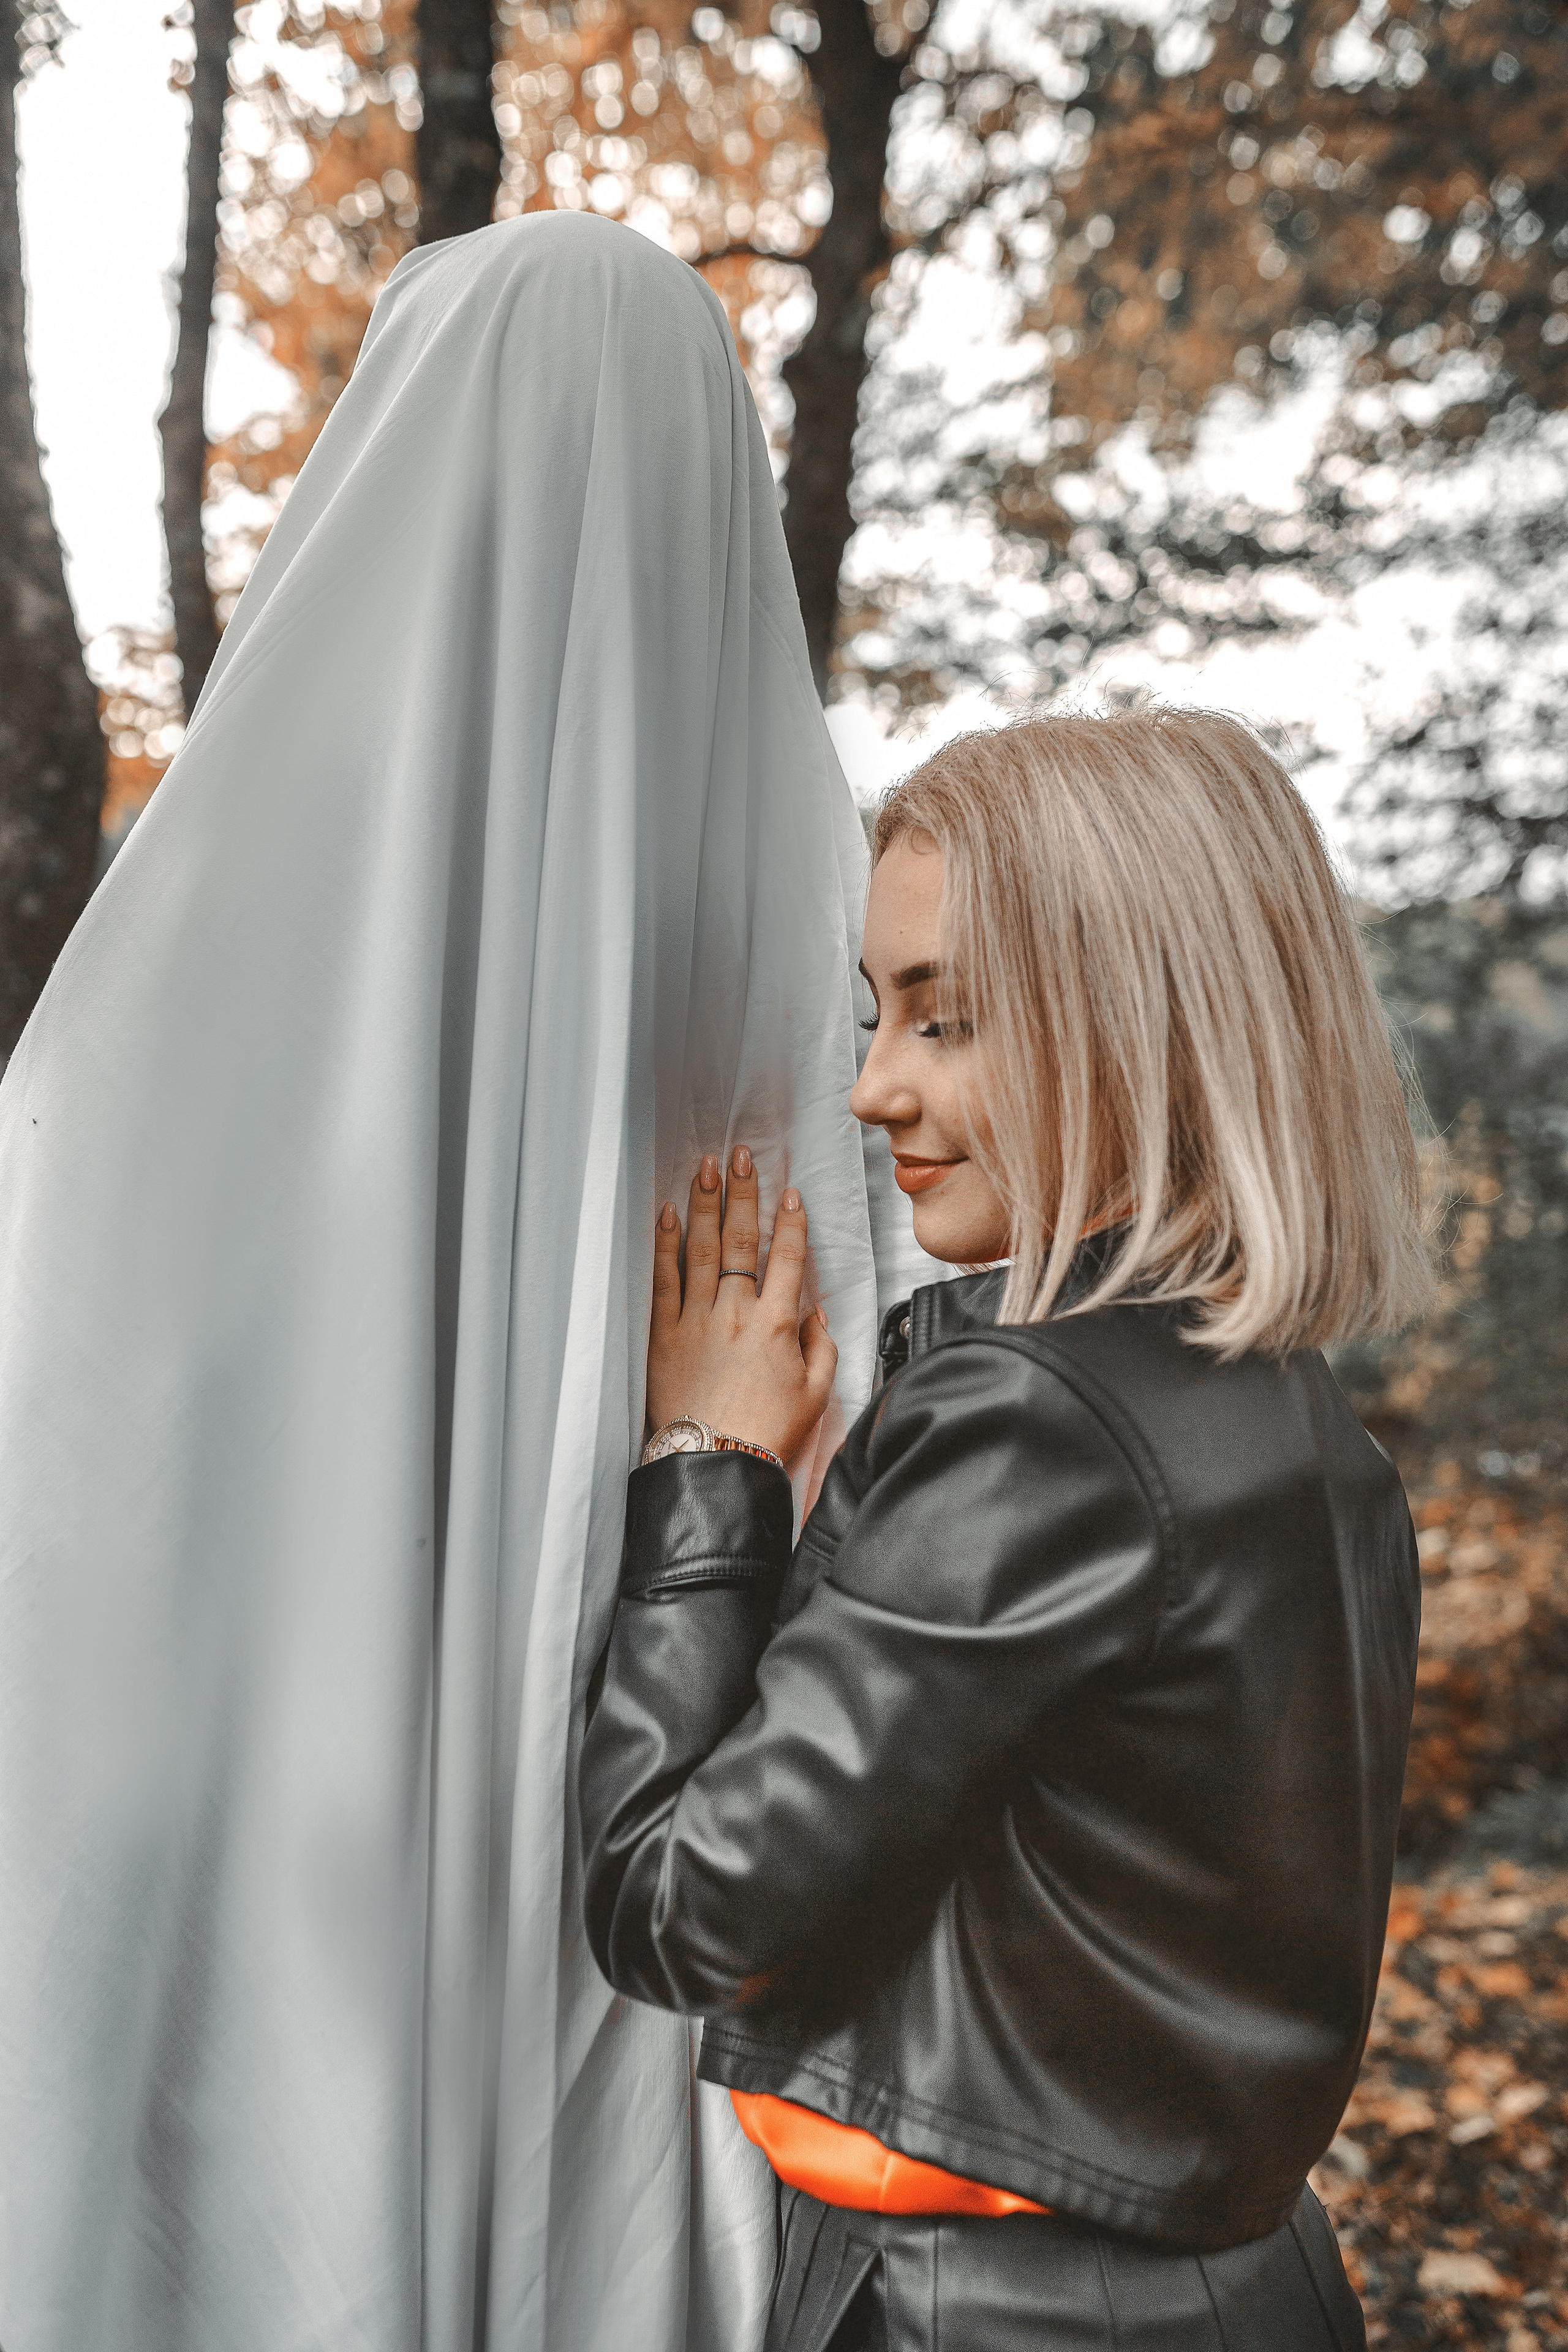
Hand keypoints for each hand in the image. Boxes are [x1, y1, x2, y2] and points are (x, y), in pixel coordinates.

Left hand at [647, 1146, 837, 1467]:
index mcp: (778, 1325)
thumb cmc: (769, 1436)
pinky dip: (665, 1245)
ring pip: (700, 1249)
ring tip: (705, 1167)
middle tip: (739, 1156)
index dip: (790, 1222)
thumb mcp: (816, 1395)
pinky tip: (668, 1214)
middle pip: (740, 1239)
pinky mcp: (664, 1336)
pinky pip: (663, 1280)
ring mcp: (697, 1321)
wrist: (716, 1465)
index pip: (788, 1258)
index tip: (790, 1193)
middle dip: (742, 1193)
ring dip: (704, 1203)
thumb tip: (814, 1314)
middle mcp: (737, 1313)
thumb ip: (821, 1348)